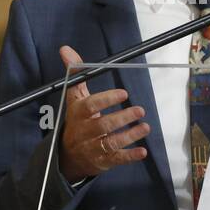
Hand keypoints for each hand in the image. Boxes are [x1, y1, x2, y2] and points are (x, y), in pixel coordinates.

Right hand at [57, 45, 149, 182]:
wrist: (67, 155)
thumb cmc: (76, 120)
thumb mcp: (74, 98)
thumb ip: (75, 74)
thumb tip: (65, 49)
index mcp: (78, 114)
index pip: (90, 106)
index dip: (106, 100)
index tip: (123, 93)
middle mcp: (84, 132)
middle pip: (102, 126)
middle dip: (122, 118)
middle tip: (139, 110)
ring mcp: (93, 148)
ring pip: (111, 143)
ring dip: (129, 136)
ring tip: (145, 127)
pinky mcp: (103, 161)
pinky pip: (116, 159)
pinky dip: (130, 156)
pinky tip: (142, 151)